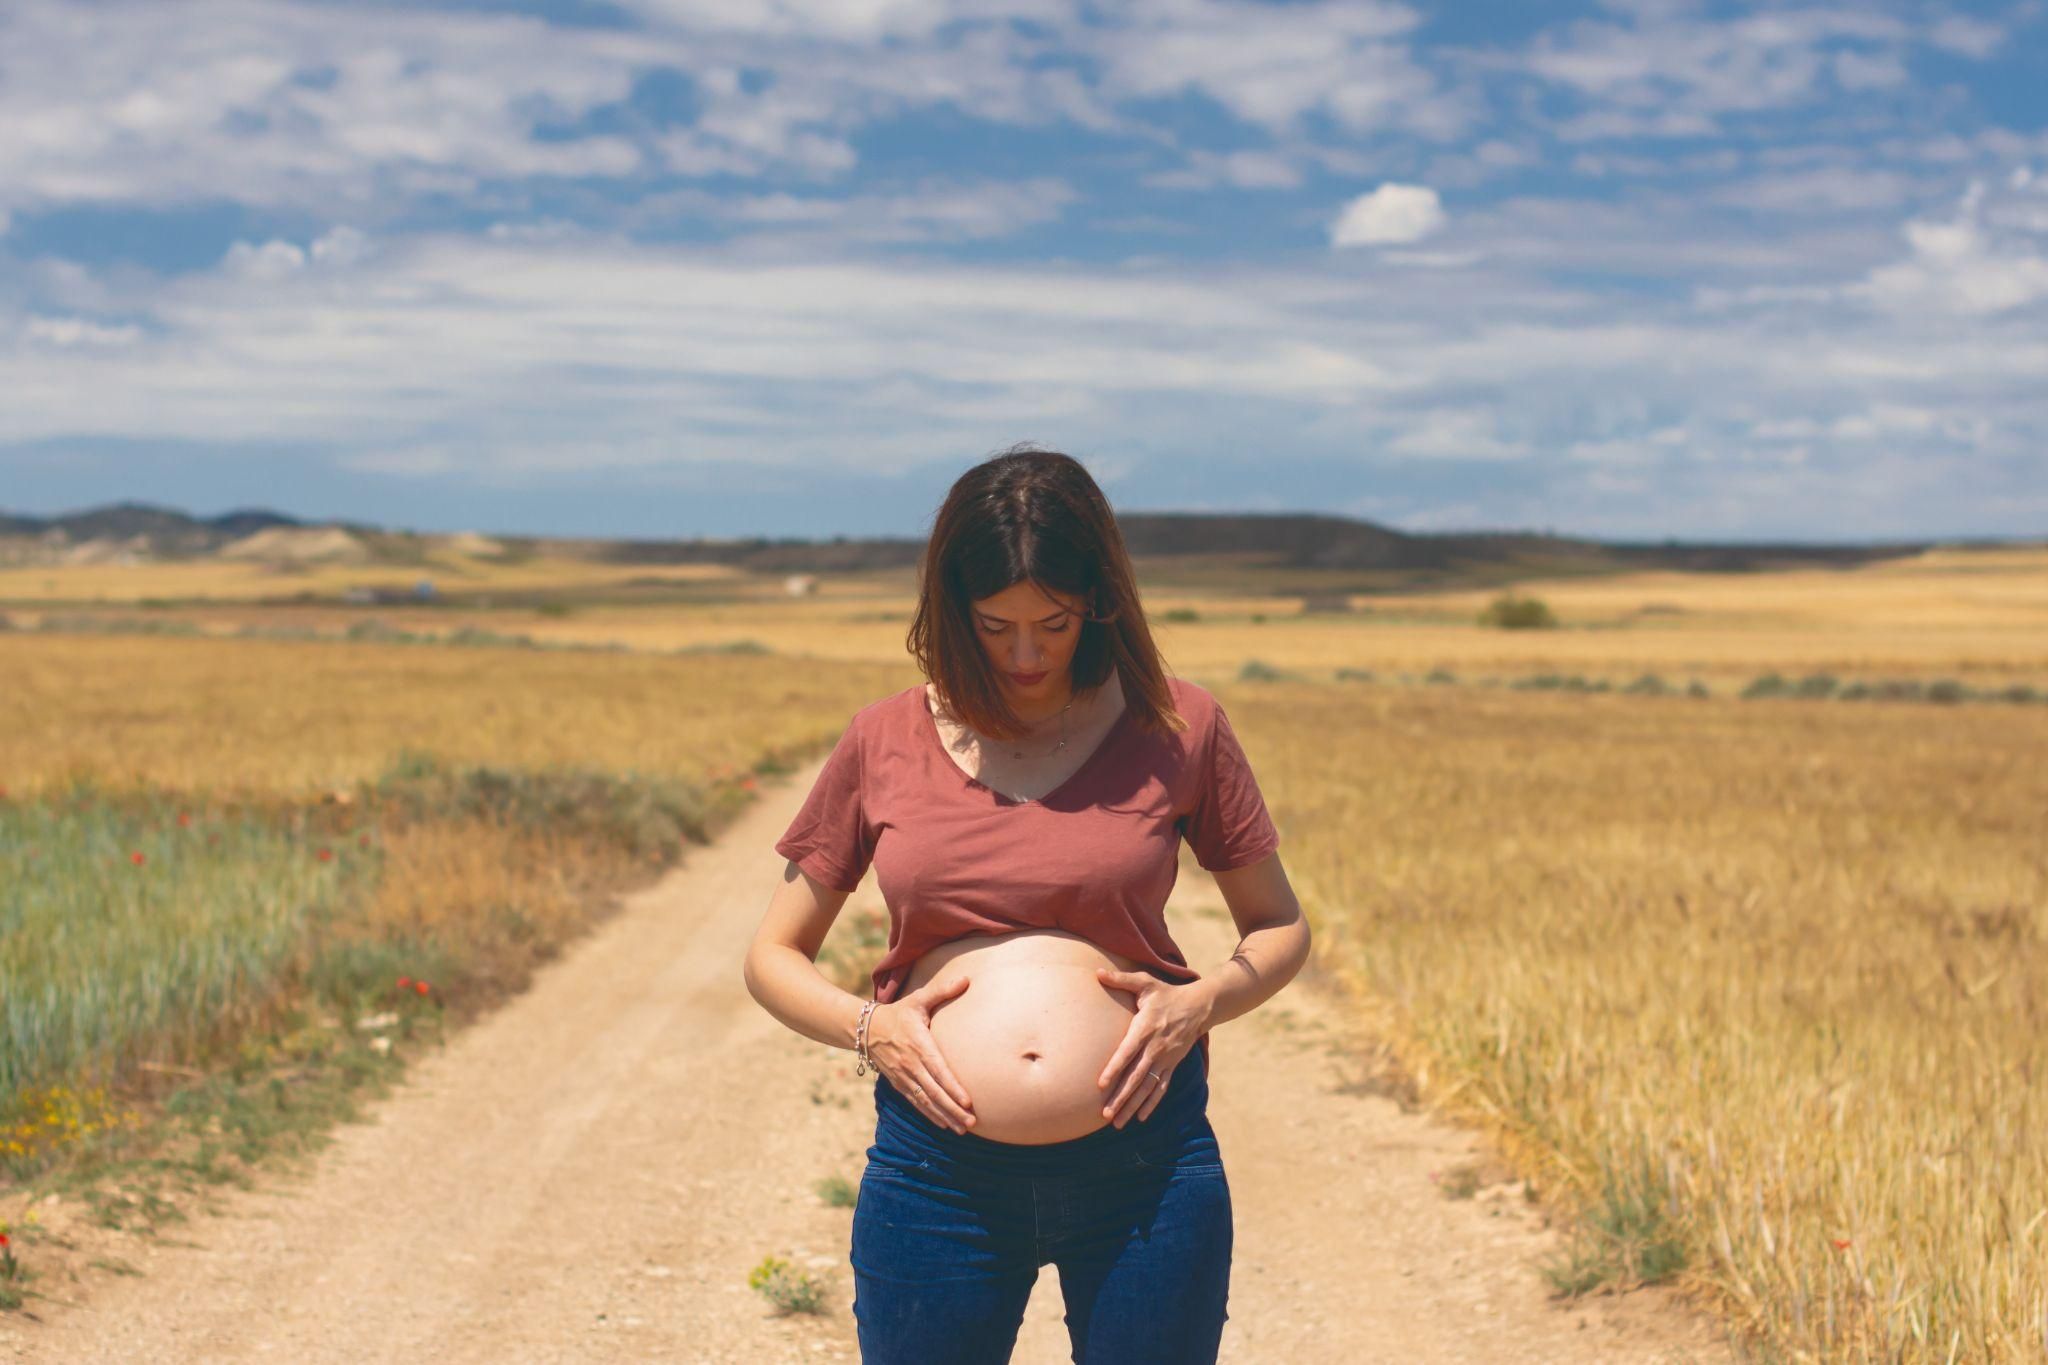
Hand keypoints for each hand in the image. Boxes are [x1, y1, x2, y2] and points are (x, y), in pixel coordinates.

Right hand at [869, 976, 976, 1134]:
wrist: (866, 1029)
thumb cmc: (899, 1013)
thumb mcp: (918, 998)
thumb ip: (942, 990)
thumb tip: (967, 979)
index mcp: (918, 1044)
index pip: (938, 1069)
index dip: (952, 1087)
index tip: (968, 1100)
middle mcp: (910, 1064)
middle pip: (934, 1091)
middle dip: (953, 1108)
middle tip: (972, 1121)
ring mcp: (904, 1077)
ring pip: (926, 1101)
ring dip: (944, 1116)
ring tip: (963, 1128)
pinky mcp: (899, 1084)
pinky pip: (916, 1103)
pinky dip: (930, 1115)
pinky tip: (944, 1124)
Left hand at [1094, 968, 1209, 1128]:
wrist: (1199, 1006)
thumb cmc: (1166, 994)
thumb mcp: (1146, 982)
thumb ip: (1121, 979)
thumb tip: (1097, 973)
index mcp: (1145, 1028)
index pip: (1127, 1052)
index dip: (1114, 1068)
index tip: (1101, 1084)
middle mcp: (1155, 1048)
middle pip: (1136, 1077)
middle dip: (1120, 1097)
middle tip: (1105, 1114)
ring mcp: (1165, 1059)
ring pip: (1147, 1088)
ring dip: (1132, 1106)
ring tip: (1117, 1122)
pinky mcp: (1172, 1065)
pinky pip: (1161, 1088)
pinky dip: (1151, 1104)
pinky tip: (1140, 1117)